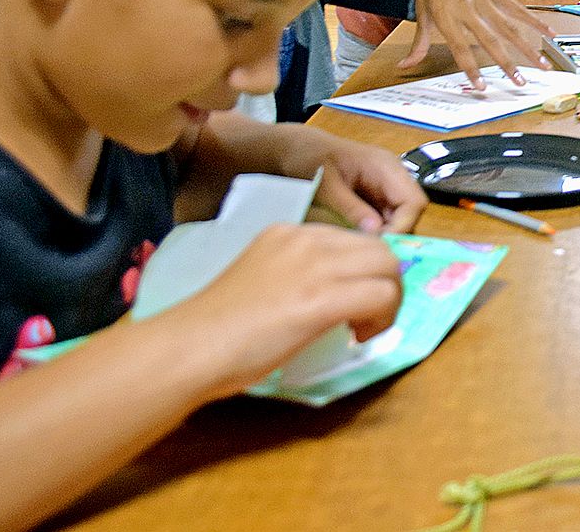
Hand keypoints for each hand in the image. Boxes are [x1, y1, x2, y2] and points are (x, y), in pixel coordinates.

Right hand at [170, 223, 402, 398]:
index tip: (352, 299)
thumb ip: (295, 276)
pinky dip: (384, 316)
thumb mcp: (261, 280)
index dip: (361, 271)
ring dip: (389, 299)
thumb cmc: (216, 328)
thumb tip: (329, 295)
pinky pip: (381, 295)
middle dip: (385, 282)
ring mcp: (316, 266)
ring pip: (387, 267)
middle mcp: (306, 240)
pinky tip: (361, 336)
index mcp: (287, 233)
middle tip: (369, 315)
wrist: (189, 347)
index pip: (350, 239)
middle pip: (377, 248)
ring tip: (366, 327)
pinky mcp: (323, 298)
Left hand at [271, 124, 426, 232]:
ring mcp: (384, 187)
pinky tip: (357, 238)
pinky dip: (375, 231)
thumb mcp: (326, 185)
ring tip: (360, 245)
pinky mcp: (375, 197)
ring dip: (385, 233)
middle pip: (410, 211)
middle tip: (369, 249)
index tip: (382, 244)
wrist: (296, 148)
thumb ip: (351, 208)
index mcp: (386, 166)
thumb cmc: (310, 158)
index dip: (404, 225)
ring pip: (399, 217)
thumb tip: (376, 231)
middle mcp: (392, 176)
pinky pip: (385, 218)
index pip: (413, 201)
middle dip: (395, 232)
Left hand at [406, 0, 552, 88]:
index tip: (482, 87)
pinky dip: (534, 21)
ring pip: (509, 27)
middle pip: (490, 40)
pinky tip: (549, 34)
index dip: (471, 68)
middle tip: (520, 83)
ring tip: (542, 64)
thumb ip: (419, 44)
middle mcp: (467, 8)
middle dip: (507, 64)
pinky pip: (517, 8)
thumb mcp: (421, 13)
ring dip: (527, 47)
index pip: (460, 48)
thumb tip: (404, 67)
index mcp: (446, 17)